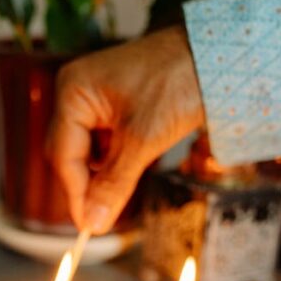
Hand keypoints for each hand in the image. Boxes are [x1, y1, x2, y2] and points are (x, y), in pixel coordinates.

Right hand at [48, 25, 204, 233]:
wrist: (216, 55)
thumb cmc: (178, 81)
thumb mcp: (144, 140)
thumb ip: (115, 183)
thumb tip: (94, 222)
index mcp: (73, 92)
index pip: (63, 155)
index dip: (76, 194)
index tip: (90, 226)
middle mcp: (75, 92)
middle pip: (68, 153)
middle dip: (86, 185)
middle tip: (102, 217)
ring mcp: (92, 96)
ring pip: (85, 150)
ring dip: (100, 174)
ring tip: (120, 190)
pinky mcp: (111, 103)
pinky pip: (102, 140)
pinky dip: (112, 159)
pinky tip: (128, 168)